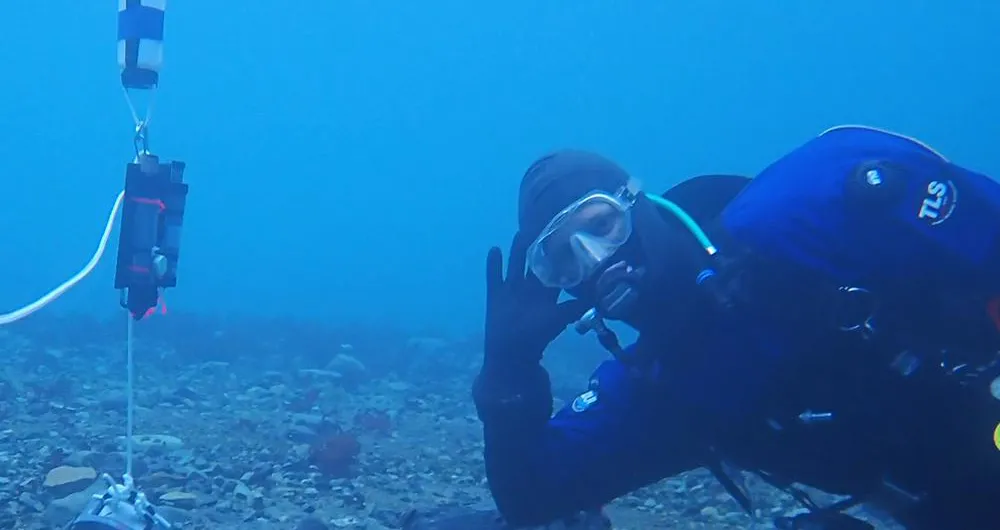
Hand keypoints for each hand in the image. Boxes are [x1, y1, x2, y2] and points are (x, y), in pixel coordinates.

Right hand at [482, 231, 589, 375]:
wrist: (513, 351)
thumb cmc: (538, 335)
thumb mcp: (561, 317)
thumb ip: (577, 306)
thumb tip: (601, 297)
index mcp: (545, 292)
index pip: (554, 269)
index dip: (559, 256)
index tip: (565, 238)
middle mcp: (529, 288)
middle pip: (534, 263)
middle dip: (538, 248)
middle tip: (543, 227)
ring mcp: (511, 290)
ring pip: (515, 265)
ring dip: (517, 250)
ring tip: (522, 232)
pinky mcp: (496, 294)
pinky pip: (494, 276)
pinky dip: (494, 264)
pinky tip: (495, 249)